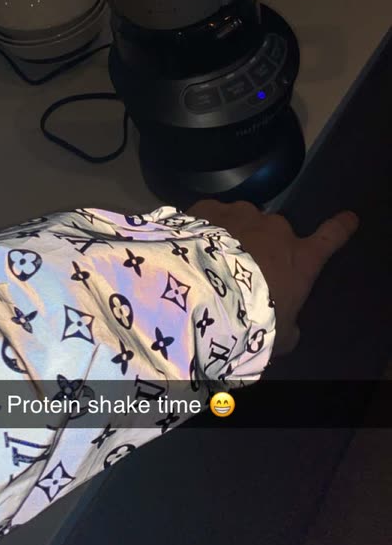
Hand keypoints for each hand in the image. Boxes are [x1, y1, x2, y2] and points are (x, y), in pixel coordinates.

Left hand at [186, 200, 358, 355]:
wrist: (206, 293)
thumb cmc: (252, 317)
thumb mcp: (281, 335)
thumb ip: (290, 326)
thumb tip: (290, 329)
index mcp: (300, 258)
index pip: (330, 238)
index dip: (340, 227)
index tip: (349, 218)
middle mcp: (276, 229)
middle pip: (274, 233)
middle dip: (262, 246)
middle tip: (242, 272)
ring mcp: (243, 214)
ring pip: (243, 221)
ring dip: (234, 236)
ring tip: (214, 262)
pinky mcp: (211, 208)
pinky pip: (213, 215)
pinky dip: (206, 227)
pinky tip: (195, 247)